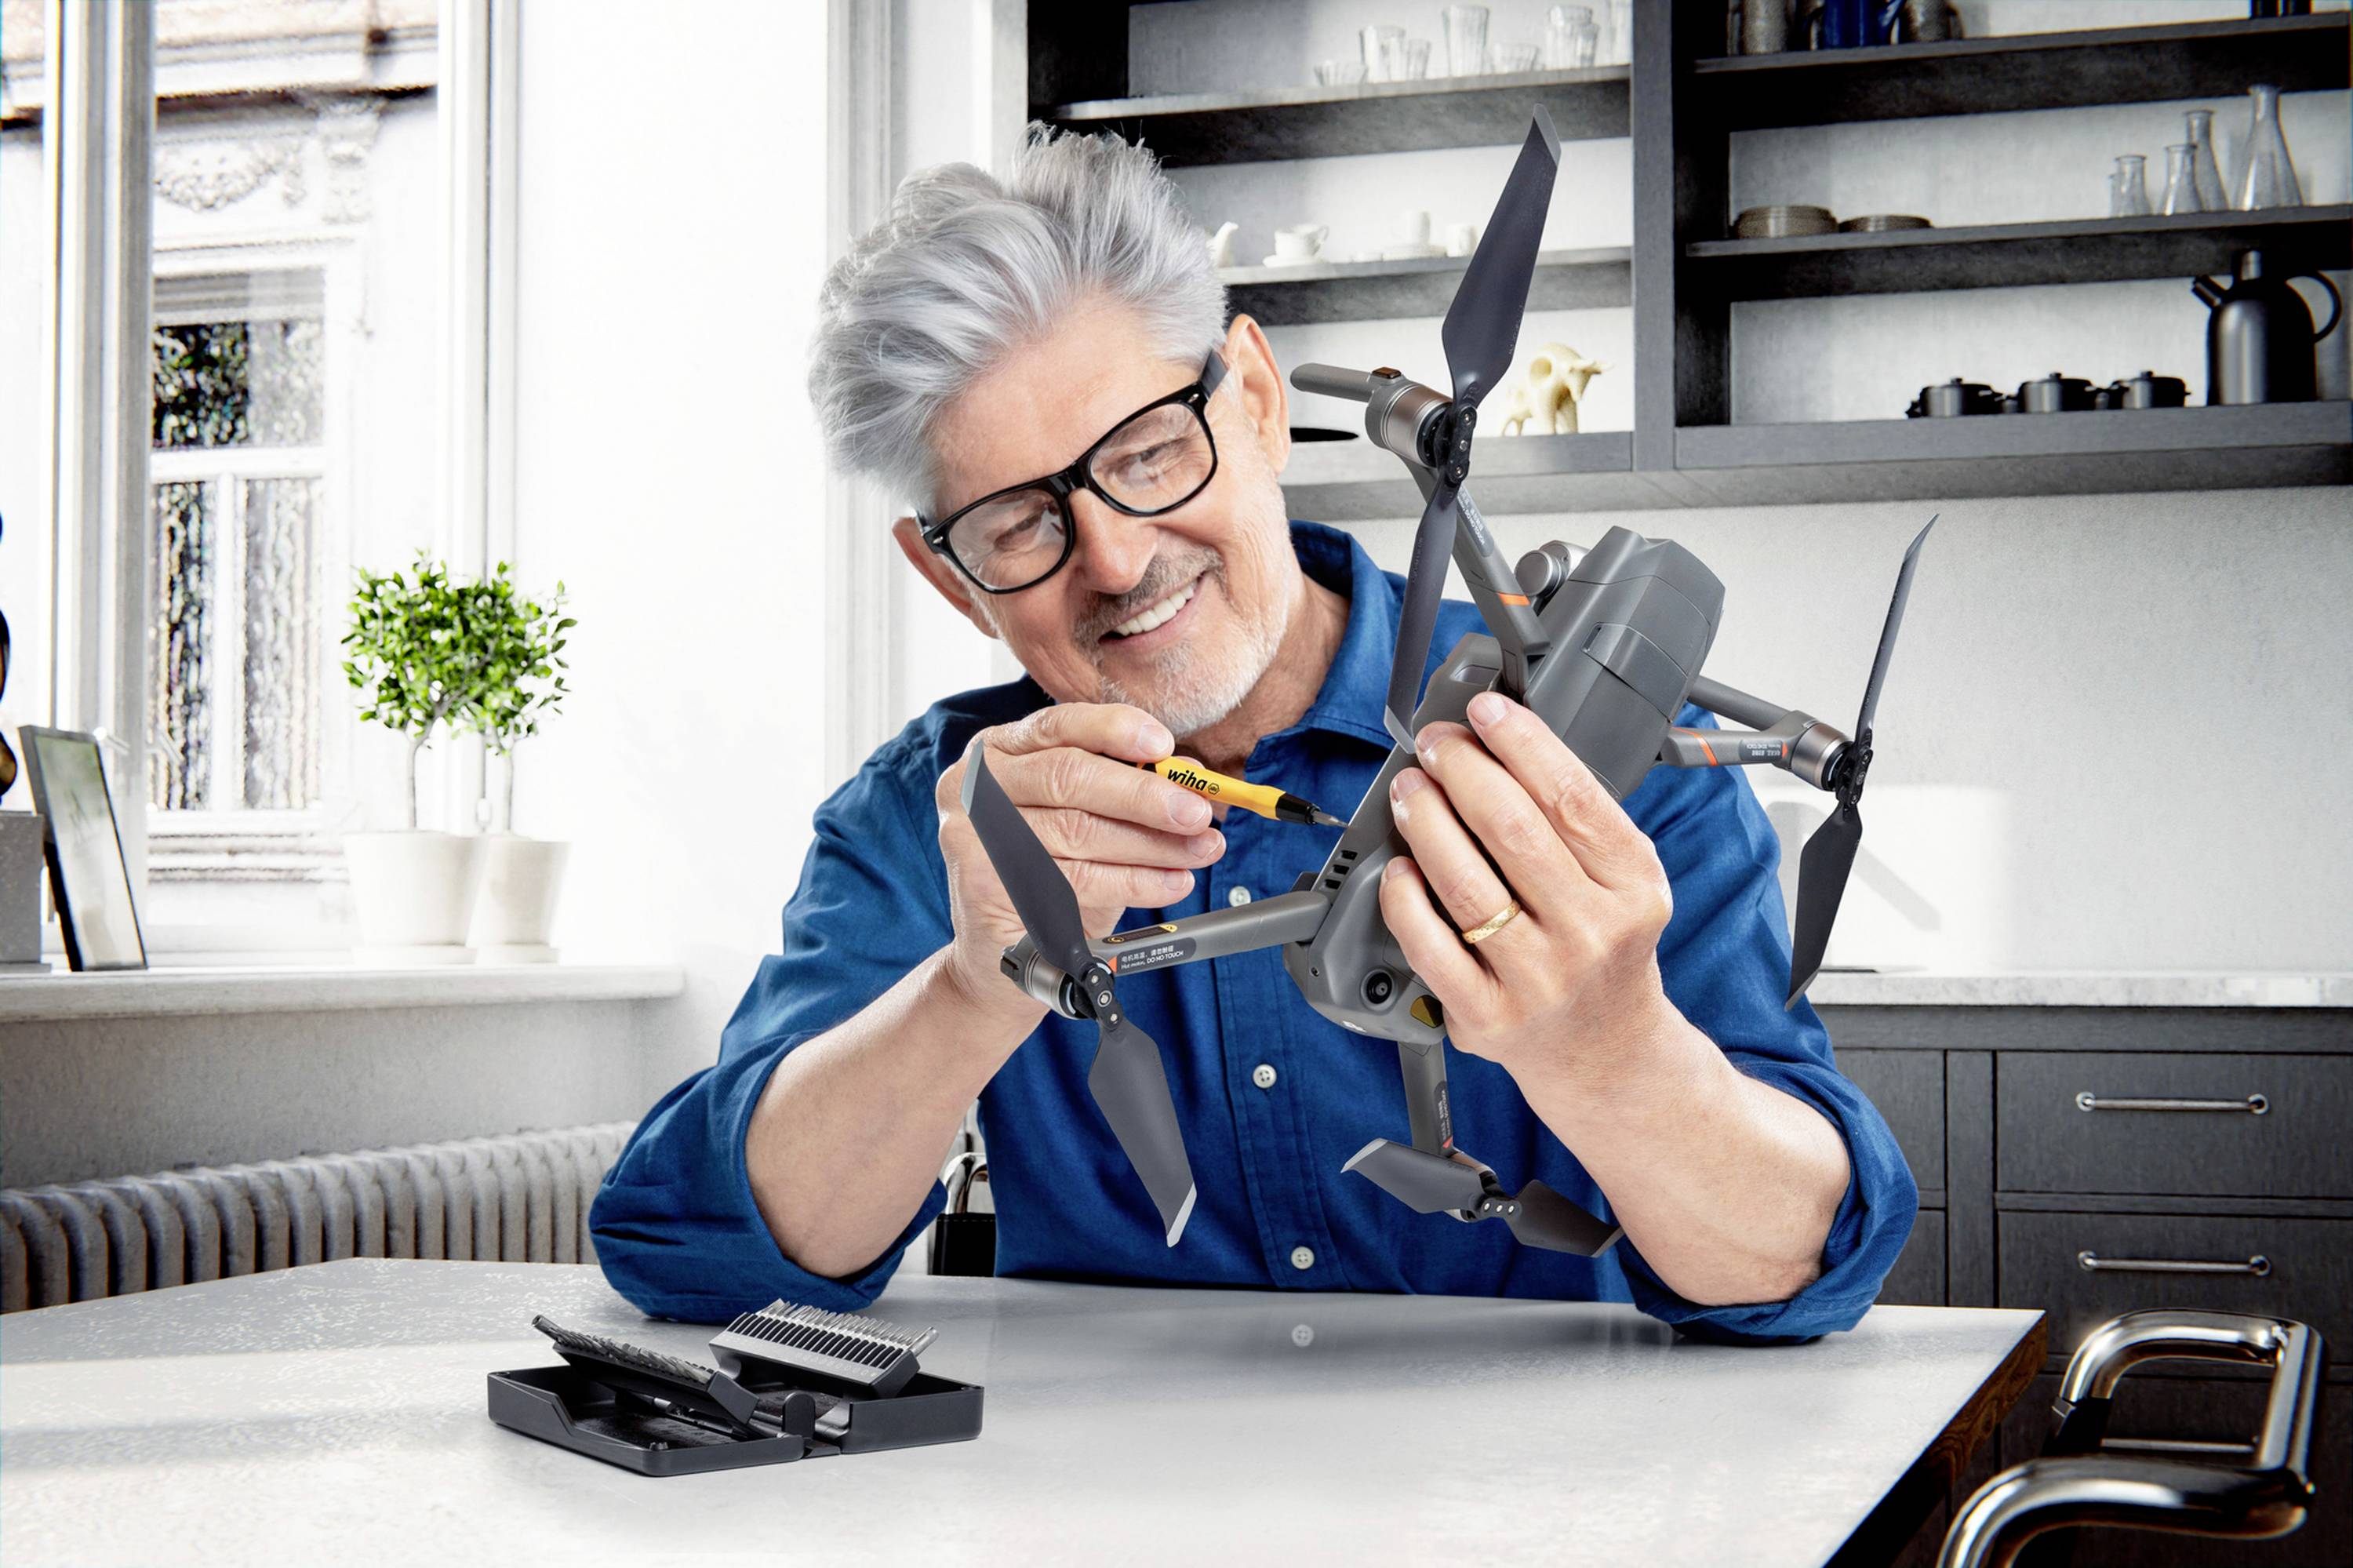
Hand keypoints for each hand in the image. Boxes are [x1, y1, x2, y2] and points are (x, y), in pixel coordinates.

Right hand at [934, 703, 1226, 1011]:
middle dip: (1144, 795)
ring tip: (1199, 850)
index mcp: (1000, 750)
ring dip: (1151, 844)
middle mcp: (977, 784)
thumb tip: (1190, 772)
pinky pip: (1075, 879)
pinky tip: (1171, 882)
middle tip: (1195, 813)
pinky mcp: (984, 882)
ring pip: (1078, 830)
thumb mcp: (1091, 819)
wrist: (1004, 951)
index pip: (1058, 725)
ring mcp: (973, 833)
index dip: (1114, 730)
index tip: (1163, 746)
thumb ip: (1132, 788)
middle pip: (1069, 777)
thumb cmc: (1050, 872)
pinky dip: (1135, 882)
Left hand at [1377, 691, 1677, 1084]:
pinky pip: (1431, 945)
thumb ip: (1578, 821)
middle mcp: (1591, 932)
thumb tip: (1501, 745)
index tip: (1485, 710)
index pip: (1571, 795)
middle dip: (1462, 770)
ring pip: (1466, 882)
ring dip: (1426, 820)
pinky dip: (1405, 897)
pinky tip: (1397, 866)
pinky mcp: (1489, 1015)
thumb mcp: (1623, 882)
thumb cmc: (1602, 949)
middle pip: (1513, 829)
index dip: (1520, 742)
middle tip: (1435, 744)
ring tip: (1410, 789)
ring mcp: (1539, 978)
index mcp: (1633, 887)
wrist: (1605, 1051)